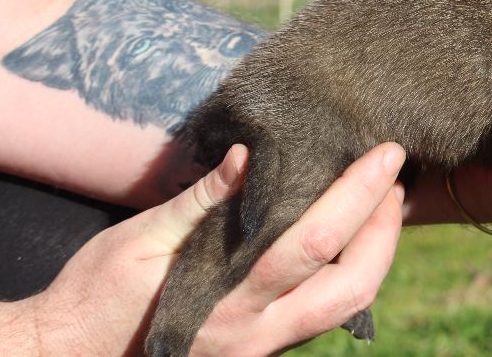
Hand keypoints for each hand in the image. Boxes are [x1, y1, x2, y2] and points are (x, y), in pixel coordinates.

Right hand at [14, 142, 404, 354]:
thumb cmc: (97, 298)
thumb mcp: (137, 242)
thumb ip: (198, 203)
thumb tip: (244, 155)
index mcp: (227, 301)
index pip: (313, 242)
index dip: (356, 194)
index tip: (383, 154)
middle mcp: (257, 333)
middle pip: (352, 284)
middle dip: (385, 227)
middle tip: (395, 176)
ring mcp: (263, 348)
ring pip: (347, 307)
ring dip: (377, 253)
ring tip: (384, 203)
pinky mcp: (263, 351)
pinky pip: (325, 315)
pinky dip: (352, 273)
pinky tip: (352, 237)